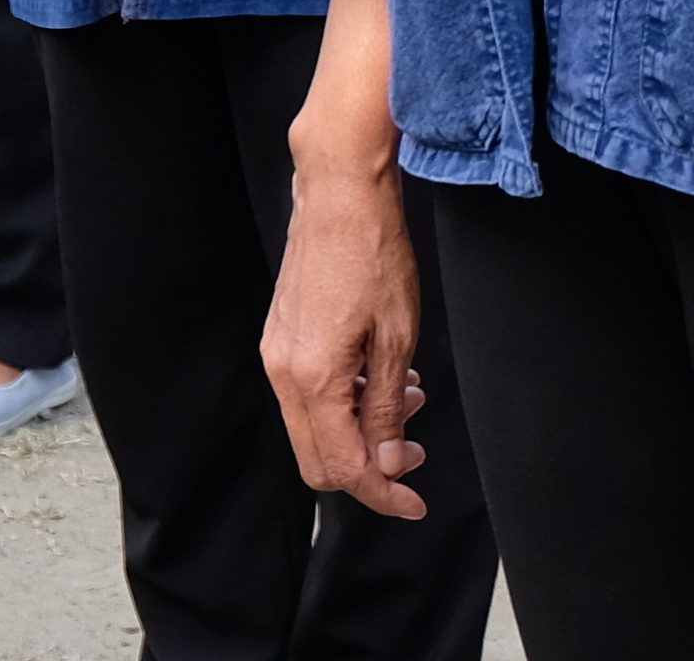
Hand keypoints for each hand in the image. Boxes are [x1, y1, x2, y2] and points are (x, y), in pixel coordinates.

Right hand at [261, 140, 433, 520]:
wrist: (339, 192)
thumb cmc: (372, 252)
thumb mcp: (397, 337)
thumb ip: (389, 408)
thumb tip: (389, 462)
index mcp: (312, 378)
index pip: (343, 466)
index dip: (382, 492)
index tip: (414, 501)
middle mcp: (283, 371)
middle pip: (320, 459)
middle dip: (370, 465)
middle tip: (416, 450)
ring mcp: (277, 353)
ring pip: (316, 427)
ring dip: (362, 428)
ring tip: (409, 397)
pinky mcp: (282, 337)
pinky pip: (310, 393)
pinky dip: (346, 399)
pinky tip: (382, 374)